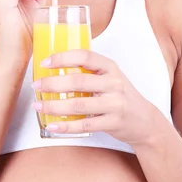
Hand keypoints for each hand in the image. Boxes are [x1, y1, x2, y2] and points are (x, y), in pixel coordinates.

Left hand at [32, 50, 156, 146]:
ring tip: (39, 105)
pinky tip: (52, 125)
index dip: (63, 58)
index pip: (85, 56)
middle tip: (37, 86)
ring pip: (79, 104)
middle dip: (53, 83)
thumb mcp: (110, 77)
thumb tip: (54, 69)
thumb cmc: (120, 96)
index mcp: (110, 67)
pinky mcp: (113, 123)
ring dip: (54, 106)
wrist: (144, 120)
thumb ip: (89, 72)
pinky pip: (85, 125)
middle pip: (78, 81)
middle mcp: (114, 83)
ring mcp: (115, 104)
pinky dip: (66, 126)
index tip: (45, 63)